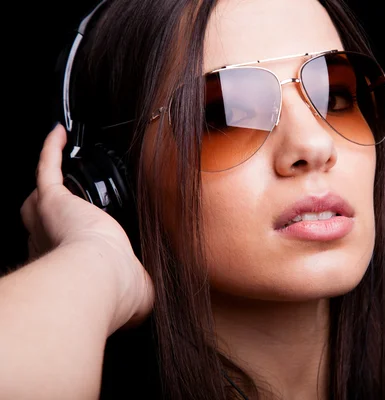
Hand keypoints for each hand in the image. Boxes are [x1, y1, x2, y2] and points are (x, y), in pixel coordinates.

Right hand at [20, 124, 153, 331]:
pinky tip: (60, 132)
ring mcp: (48, 219)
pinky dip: (51, 148)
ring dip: (50, 183)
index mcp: (69, 267)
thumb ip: (143, 290)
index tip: (82, 243)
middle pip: (44, 221)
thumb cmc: (114, 289)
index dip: (70, 245)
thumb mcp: (137, 294)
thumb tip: (150, 297)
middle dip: (49, 214)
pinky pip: (46, 166)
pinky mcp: (52, 199)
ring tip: (61, 168)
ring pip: (41, 195)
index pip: (65, 250)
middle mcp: (50, 244)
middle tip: (66, 205)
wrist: (101, 277)